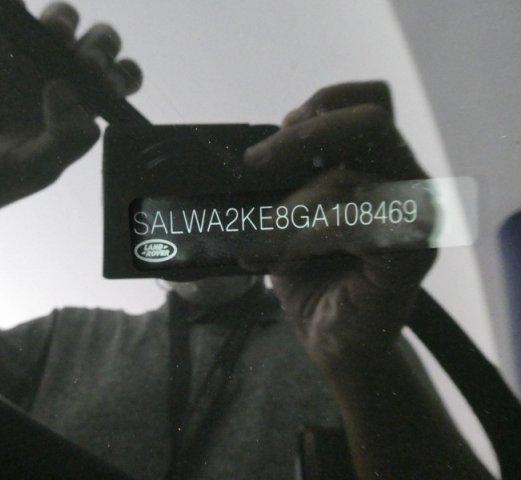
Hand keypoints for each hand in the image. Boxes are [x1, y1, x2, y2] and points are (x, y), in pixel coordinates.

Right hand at [0, 2, 140, 242]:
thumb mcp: (35, 169)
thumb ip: (65, 138)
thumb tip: (68, 87)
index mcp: (78, 109)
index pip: (118, 80)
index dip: (121, 74)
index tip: (105, 83)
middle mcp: (57, 79)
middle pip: (97, 45)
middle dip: (100, 45)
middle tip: (84, 64)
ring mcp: (21, 59)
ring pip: (59, 21)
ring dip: (64, 19)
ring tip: (56, 34)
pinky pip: (0, 7)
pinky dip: (6, 1)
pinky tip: (7, 18)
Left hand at [243, 82, 435, 371]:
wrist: (333, 340)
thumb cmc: (312, 276)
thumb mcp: (289, 215)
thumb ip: (288, 179)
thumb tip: (253, 152)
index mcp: (382, 165)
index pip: (371, 101)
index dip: (324, 103)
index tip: (280, 130)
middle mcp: (408, 181)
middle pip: (369, 123)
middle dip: (300, 140)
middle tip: (255, 165)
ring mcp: (416, 216)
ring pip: (347, 178)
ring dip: (289, 210)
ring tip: (263, 244)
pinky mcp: (409, 253)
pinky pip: (349, 222)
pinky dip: (302, 238)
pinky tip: (284, 261)